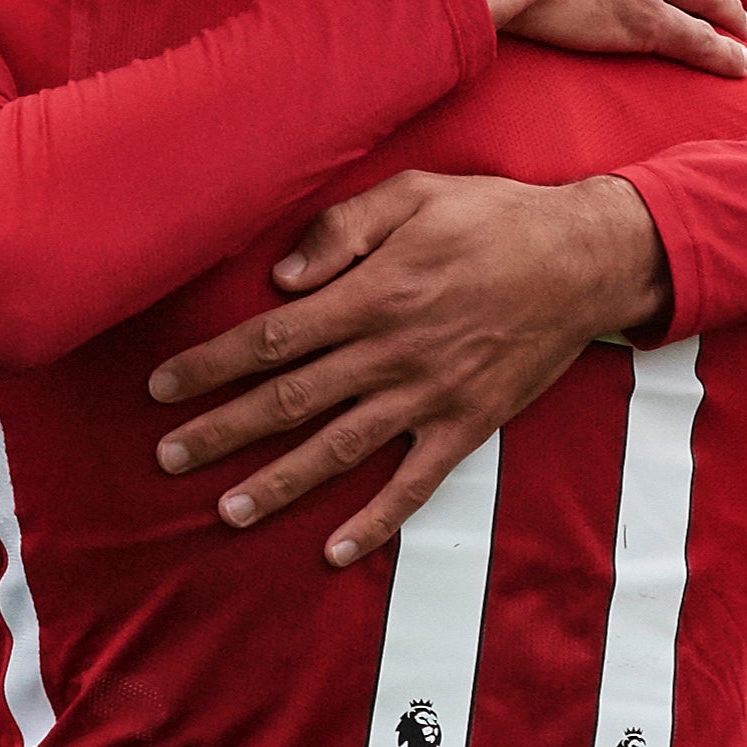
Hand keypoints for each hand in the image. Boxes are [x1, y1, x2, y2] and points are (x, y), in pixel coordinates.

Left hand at [144, 172, 670, 566]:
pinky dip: (375, 520)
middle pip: (288, 401)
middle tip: (167, 456)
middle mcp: (391, 352)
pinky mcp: (467, 425)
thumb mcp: (416, 194)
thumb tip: (280, 280)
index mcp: (372, 294)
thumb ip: (343, 231)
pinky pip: (415, 483)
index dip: (210, 365)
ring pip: (338, 448)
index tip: (161, 387)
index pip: (271, 338)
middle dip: (221, 430)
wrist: (584, 260)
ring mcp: (430, 396)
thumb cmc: (494, 217)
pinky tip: (336, 551)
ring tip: (226, 511)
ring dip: (278, 483)